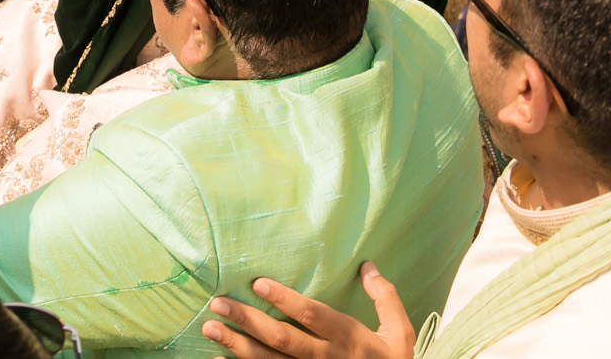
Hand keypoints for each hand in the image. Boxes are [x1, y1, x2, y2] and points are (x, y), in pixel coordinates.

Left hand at [202, 264, 414, 358]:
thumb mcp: (400, 333)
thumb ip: (385, 298)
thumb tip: (368, 265)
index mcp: (349, 338)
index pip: (312, 315)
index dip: (285, 299)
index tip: (257, 283)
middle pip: (282, 339)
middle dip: (248, 321)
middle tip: (219, 304)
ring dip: (237, 346)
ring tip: (210, 328)